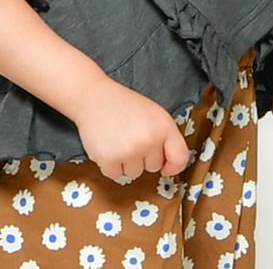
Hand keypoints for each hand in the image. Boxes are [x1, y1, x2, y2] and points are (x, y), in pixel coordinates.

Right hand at [72, 79, 191, 180]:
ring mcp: (129, 151)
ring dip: (126, 161)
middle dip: (143, 156)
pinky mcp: (109, 160)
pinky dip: (110, 164)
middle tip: (129, 135)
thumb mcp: (153, 114)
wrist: (93, 96)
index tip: (165, 166)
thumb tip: (168, 167)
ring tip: (117, 138)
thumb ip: (165, 137)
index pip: (180, 158)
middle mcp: (149, 140)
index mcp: (164, 126)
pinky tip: (107, 145)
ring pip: (134, 173)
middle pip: (153, 167)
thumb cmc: (124, 105)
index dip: (173, 166)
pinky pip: (116, 175)